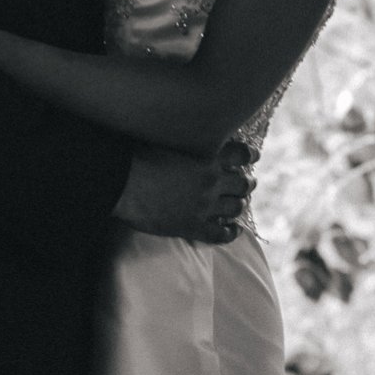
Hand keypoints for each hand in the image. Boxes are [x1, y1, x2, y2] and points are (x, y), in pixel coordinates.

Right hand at [112, 141, 252, 242]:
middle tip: (247, 183)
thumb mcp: (167, 141)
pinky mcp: (192, 227)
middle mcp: (211, 182)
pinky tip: (233, 230)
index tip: (253, 157)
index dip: (249, 156)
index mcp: (207, 158)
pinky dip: (230, 232)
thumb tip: (191, 141)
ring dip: (238, 205)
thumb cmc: (136, 156)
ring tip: (237, 204)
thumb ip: (186, 143)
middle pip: (243, 184)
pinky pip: (220, 234)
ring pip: (236, 208)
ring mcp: (204, 206)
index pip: (241, 155)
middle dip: (246, 183)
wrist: (121, 183)